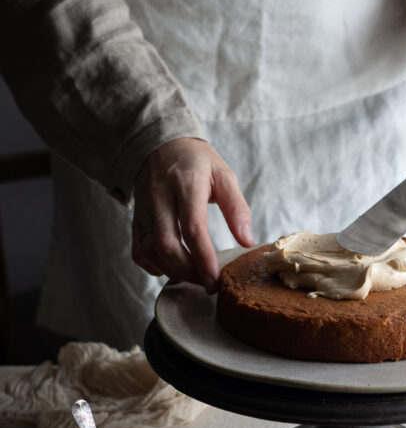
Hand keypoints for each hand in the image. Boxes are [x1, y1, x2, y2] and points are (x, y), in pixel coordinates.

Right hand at [132, 138, 253, 292]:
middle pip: (166, 244)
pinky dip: (154, 265)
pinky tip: (172, 268)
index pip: (192, 227)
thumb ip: (237, 208)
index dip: (204, 258)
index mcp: (186, 183)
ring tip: (194, 278)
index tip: (215, 279)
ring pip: (149, 250)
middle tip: (207, 284)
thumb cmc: (197, 161)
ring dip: (172, 271)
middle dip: (188, 271)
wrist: (160, 144)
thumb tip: (247, 241)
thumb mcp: (224, 175)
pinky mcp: (135, 218)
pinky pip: (138, 250)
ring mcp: (144, 208)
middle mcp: (160, 196)